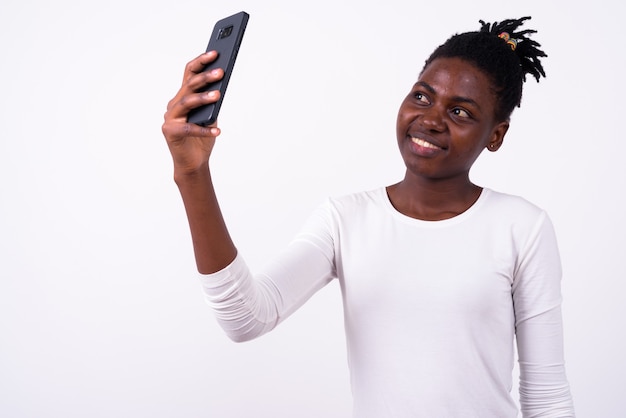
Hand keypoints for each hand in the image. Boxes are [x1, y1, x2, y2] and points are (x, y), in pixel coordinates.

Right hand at [162, 51, 224, 175]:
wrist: (193, 163)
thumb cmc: (201, 138)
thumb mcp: (210, 116)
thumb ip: (212, 103)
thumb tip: (220, 87)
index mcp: (183, 96)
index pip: (189, 73)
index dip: (201, 61)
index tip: (215, 52)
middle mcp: (174, 104)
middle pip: (189, 85)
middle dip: (205, 77)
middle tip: (221, 72)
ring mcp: (170, 118)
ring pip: (187, 102)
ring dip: (203, 98)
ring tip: (218, 95)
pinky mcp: (170, 132)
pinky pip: (189, 128)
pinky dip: (204, 129)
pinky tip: (217, 131)